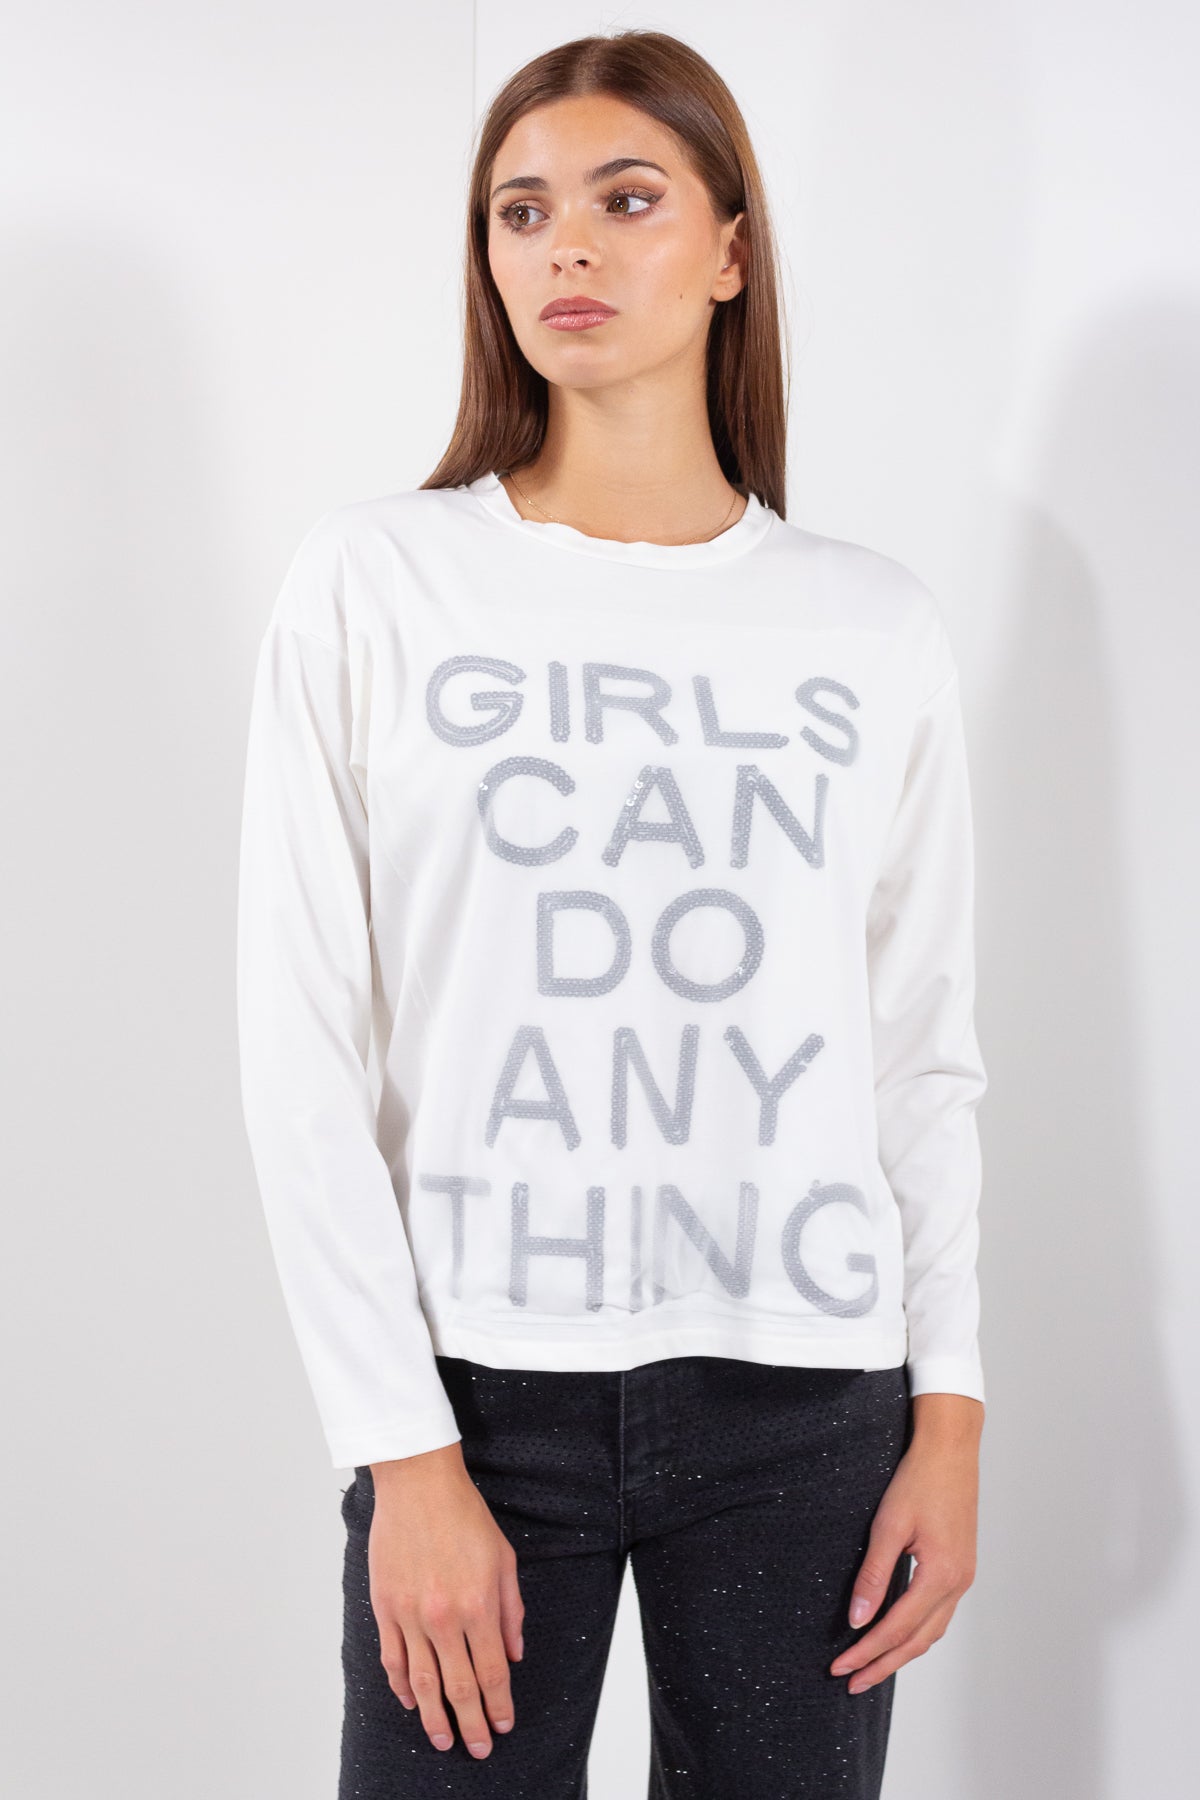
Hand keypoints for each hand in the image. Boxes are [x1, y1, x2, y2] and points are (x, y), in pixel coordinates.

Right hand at [367, 1444, 524, 1758]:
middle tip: (478, 1748)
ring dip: (435, 1717)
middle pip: (459, 1686)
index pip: (492, 1672)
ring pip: (422, 1681)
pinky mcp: (385, 1607)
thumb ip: (511, 1611)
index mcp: (479, 1605)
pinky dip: (401, 1685)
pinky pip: (392, 1658)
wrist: (419, 1486)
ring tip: (443, 1739)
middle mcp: (444, 1617)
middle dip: (471, 1723)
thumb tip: (514, 1655)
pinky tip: (412, 1701)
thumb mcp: (504, 1559)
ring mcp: (410, 1614)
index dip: (499, 1704)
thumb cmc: (465, 1516)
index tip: (503, 1724)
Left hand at [829, 1395, 981, 1692]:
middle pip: (917, 1641)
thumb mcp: (889, 1525)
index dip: (867, 1652)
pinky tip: (897, 1634)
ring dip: (900, 1653)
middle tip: (851, 1682)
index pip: (897, 1629)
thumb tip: (857, 1619)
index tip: (840, 1667)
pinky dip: (915, 1632)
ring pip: (930, 1631)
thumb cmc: (919, 1479)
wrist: (951, 1449)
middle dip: (883, 1664)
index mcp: (941, 1576)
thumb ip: (874, 1575)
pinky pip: (937, 1614)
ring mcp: (963, 1578)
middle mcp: (957, 1584)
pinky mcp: (960, 1568)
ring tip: (870, 1667)